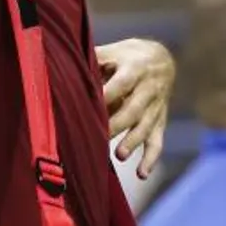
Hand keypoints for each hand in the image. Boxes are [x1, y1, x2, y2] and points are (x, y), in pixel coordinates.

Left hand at [98, 39, 172, 178]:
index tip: (90, 105)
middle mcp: (148, 90)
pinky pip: (157, 142)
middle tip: (100, 137)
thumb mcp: (113, 51)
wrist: (163, 59)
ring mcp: (155, 108)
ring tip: (120, 156)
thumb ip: (94, 58)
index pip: (121, 83)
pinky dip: (150, 159)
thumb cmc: (128, 56)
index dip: (107, 94)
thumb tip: (63, 60)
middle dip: (118, 124)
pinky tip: (141, 175)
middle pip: (133, 109)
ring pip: (145, 127)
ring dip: (133, 142)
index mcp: (135, 69)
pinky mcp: (159, 122)